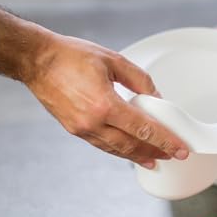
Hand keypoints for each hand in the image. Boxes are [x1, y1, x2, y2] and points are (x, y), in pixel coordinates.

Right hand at [26, 32, 188, 167]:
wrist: (36, 61)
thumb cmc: (70, 56)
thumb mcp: (113, 60)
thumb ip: (139, 79)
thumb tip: (156, 96)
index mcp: (105, 104)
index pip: (143, 128)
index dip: (165, 140)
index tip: (180, 149)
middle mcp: (92, 122)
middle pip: (132, 145)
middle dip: (156, 152)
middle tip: (173, 156)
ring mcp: (81, 129)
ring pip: (116, 149)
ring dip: (138, 156)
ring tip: (155, 159)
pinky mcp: (74, 130)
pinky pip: (102, 145)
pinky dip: (119, 150)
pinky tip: (129, 151)